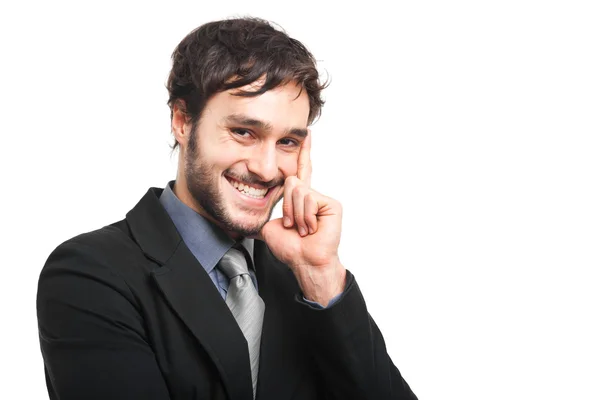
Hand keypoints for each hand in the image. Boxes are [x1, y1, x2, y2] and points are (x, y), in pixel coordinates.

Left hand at [259, 130, 345, 304]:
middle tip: (294, 226)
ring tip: (304, 229)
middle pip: (290, 181)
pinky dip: (306, 216)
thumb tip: (248, 210)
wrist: (304, 261)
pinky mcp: (332, 204)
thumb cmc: (291, 248)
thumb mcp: (271, 225)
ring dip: (296, 214)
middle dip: (287, 206)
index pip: (300, 172)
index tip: (307, 135)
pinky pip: (309, 198)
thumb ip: (265, 211)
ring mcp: (323, 200)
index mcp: (300, 199)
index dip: (303, 153)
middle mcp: (313, 196)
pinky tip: (312, 228)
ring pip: (298, 190)